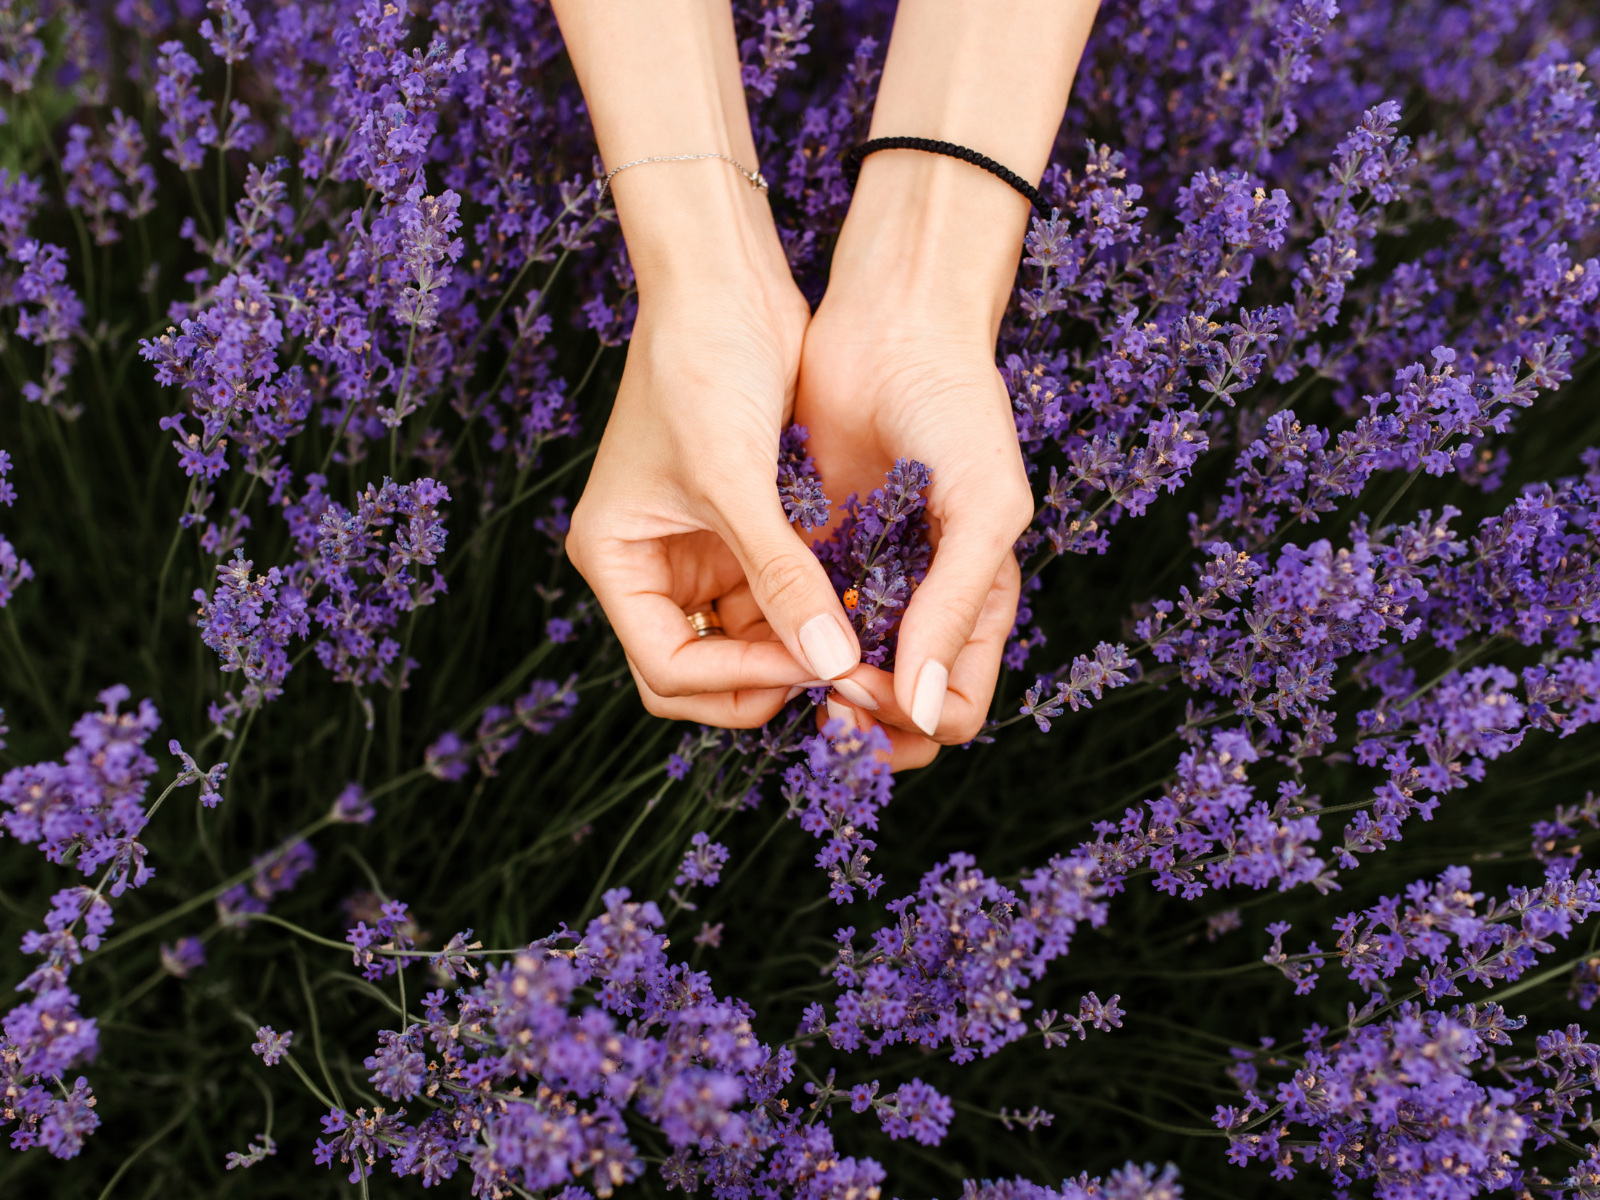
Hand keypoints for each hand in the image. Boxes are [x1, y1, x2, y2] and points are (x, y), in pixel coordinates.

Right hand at [566, 168, 863, 726]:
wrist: (725, 281)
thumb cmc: (702, 365)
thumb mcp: (734, 478)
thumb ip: (780, 576)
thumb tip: (830, 663)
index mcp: (617, 559)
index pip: (669, 667)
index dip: (738, 679)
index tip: (810, 662)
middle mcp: (653, 565)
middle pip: (706, 671)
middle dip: (766, 678)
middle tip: (836, 667)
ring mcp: (702, 549)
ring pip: (751, 640)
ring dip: (800, 646)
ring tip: (861, 639)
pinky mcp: (748, 529)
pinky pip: (782, 596)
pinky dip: (816, 607)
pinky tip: (862, 604)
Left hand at [794, 153, 1033, 765]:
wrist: (892, 323)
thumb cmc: (957, 408)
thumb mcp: (979, 508)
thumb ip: (955, 608)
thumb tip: (929, 717)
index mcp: (977, 603)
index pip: (953, 707)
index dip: (909, 715)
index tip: (862, 683)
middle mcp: (922, 603)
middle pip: (896, 708)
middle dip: (861, 720)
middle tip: (818, 699)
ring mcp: (867, 577)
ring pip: (840, 671)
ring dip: (814, 684)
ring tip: (782, 665)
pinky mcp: (815, 547)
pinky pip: (797, 615)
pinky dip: (785, 631)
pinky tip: (759, 622)